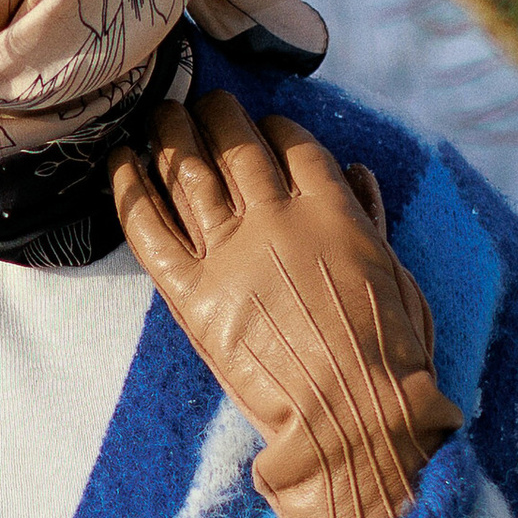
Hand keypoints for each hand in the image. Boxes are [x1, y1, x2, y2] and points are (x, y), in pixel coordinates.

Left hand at [111, 93, 460, 517]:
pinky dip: (130, 187)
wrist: (353, 419)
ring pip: (190, 173)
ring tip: (162, 110)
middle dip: (219, 116)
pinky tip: (119, 157)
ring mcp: (230, 254)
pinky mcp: (192, 294)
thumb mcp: (398, 279)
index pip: (297, 147)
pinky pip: (149, 227)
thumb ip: (370, 223)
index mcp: (332, 212)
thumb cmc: (391, 360)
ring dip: (173, 134)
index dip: (278, 128)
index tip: (266, 122)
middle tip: (203, 99)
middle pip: (238, 148)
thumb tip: (357, 175)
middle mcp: (276, 219)